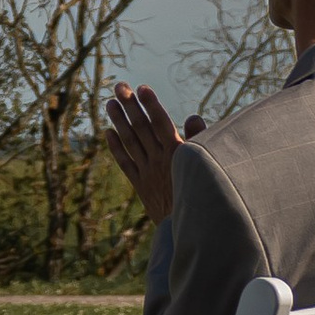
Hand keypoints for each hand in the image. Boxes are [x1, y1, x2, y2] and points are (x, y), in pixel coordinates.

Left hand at [102, 79, 198, 232]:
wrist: (191, 229)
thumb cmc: (205, 194)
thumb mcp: (206, 167)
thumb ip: (200, 141)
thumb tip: (193, 117)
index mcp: (178, 154)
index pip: (162, 123)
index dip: (151, 105)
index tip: (141, 88)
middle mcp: (159, 160)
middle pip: (142, 128)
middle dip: (130, 105)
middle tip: (119, 86)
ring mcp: (147, 172)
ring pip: (130, 142)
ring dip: (119, 121)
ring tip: (110, 103)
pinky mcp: (140, 185)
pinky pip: (125, 163)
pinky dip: (116, 148)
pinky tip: (108, 133)